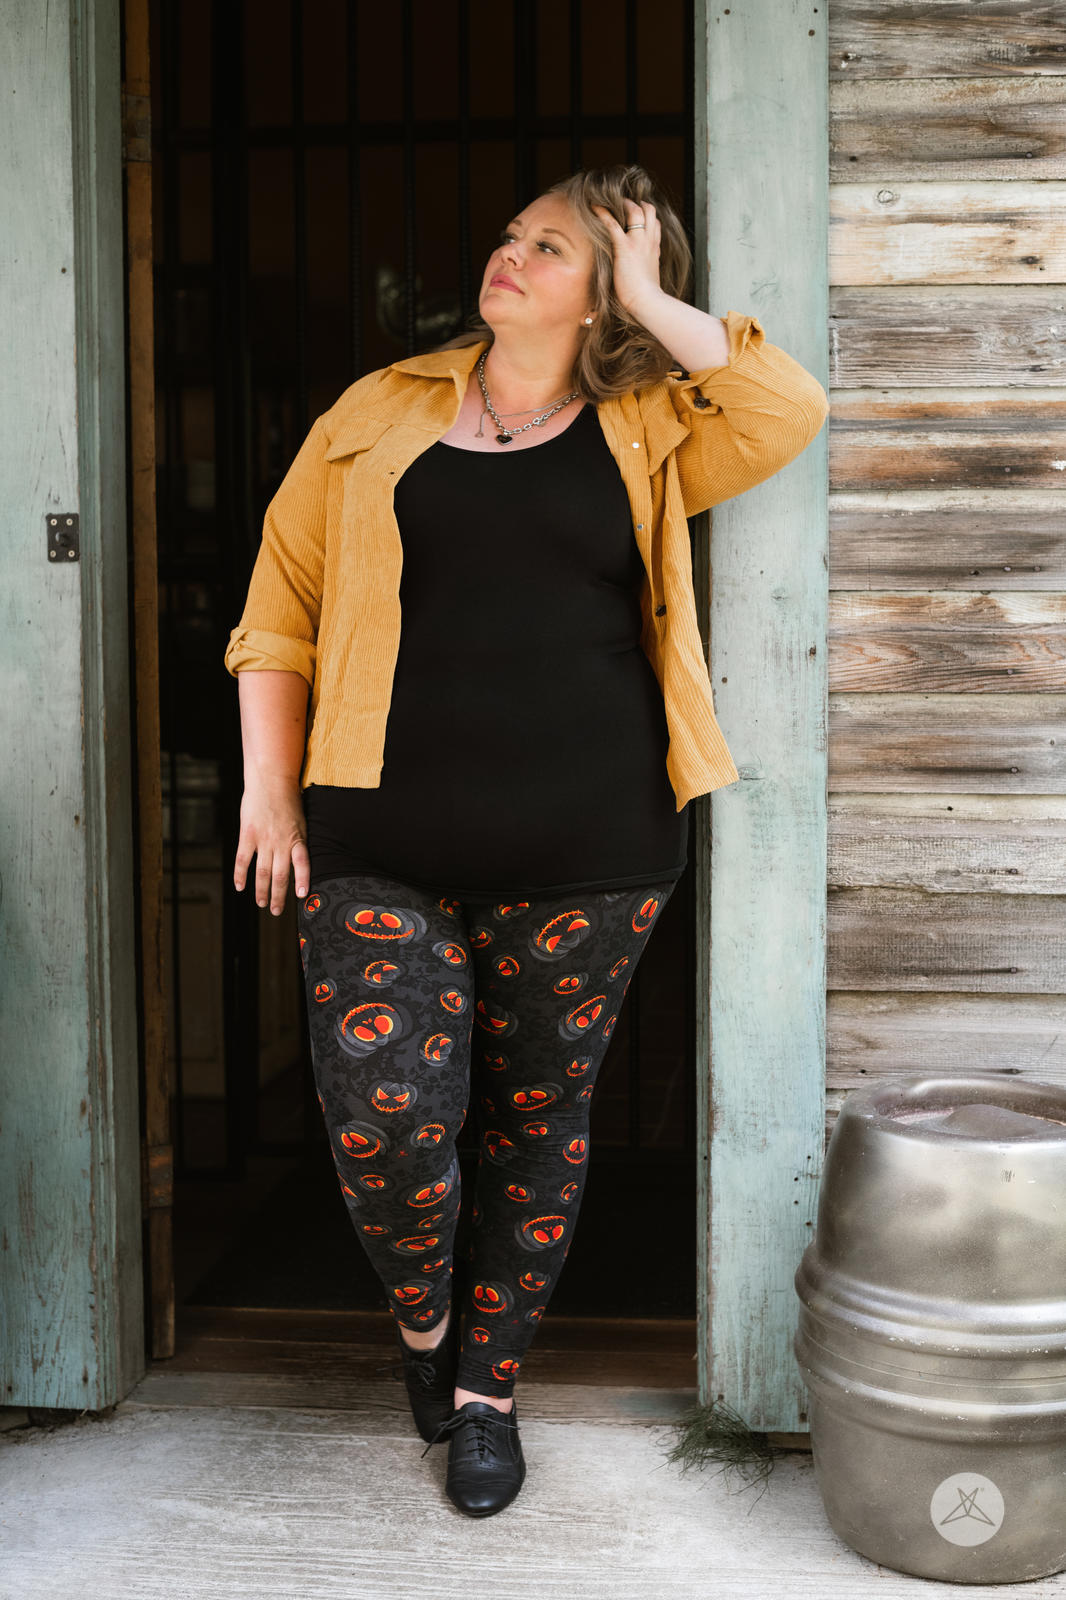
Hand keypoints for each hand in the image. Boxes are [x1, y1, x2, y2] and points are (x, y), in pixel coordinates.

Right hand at [233, 776, 310, 915]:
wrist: (270, 780)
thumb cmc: (288, 800)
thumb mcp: (301, 821)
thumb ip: (299, 841)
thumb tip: (300, 861)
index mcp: (297, 838)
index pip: (302, 864)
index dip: (302, 881)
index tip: (301, 896)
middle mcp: (281, 842)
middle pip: (280, 875)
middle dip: (279, 896)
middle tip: (276, 911)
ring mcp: (264, 839)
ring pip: (263, 872)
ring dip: (262, 891)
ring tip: (262, 903)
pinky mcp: (248, 835)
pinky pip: (243, 859)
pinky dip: (241, 875)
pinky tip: (240, 887)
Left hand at [592, 199, 662, 316]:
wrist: (648, 302)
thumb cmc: (647, 297)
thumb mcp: (650, 277)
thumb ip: (646, 266)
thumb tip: (640, 271)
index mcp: (654, 248)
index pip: (655, 224)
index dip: (647, 215)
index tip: (638, 213)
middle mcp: (648, 241)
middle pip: (649, 211)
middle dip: (636, 203)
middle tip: (623, 203)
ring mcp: (638, 242)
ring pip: (635, 211)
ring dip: (623, 203)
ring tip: (611, 201)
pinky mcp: (625, 247)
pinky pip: (613, 224)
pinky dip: (603, 213)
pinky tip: (595, 207)